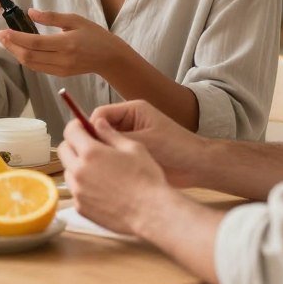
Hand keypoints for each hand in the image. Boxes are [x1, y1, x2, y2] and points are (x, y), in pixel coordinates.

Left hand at [0, 9, 124, 77]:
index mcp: (66, 44)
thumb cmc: (94, 35)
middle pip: (29, 56)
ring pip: (31, 65)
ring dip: (16, 53)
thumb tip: (30, 12)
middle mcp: (62, 59)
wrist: (110, 58)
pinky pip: (38, 68)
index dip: (16, 38)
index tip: (3, 31)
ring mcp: (60, 69)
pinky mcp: (59, 74)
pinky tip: (19, 49)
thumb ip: (51, 17)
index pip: (35, 43)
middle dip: (11, 46)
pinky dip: (26, 59)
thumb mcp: (75, 19)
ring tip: (6, 41)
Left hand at [58, 118, 166, 235]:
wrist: (151, 213)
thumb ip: (111, 134)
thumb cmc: (147, 180)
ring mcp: (78, 191)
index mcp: (91, 153)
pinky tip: (101, 188)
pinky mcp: (81, 208)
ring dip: (77, 166)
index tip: (82, 127)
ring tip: (97, 170)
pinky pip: (75, 191)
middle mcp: (79, 171)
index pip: (70, 131)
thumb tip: (98, 123)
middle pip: (63, 150)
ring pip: (68, 171)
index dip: (76, 126)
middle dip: (73, 144)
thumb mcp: (134, 148)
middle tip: (88, 146)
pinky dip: (82, 186)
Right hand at [90, 100, 207, 186]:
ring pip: (106, 143)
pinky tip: (107, 173)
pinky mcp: (133, 153)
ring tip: (99, 167)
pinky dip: (110, 162)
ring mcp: (131, 137)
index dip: (90, 127)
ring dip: (103, 152)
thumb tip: (91, 136)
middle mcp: (129, 121)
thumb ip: (117, 137)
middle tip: (88, 157)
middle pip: (100, 128)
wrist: (198, 167)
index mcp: (133, 110)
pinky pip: (114, 155)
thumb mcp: (145, 141)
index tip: (84, 143)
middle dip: (94, 141)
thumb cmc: (177, 148)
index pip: (101, 114)